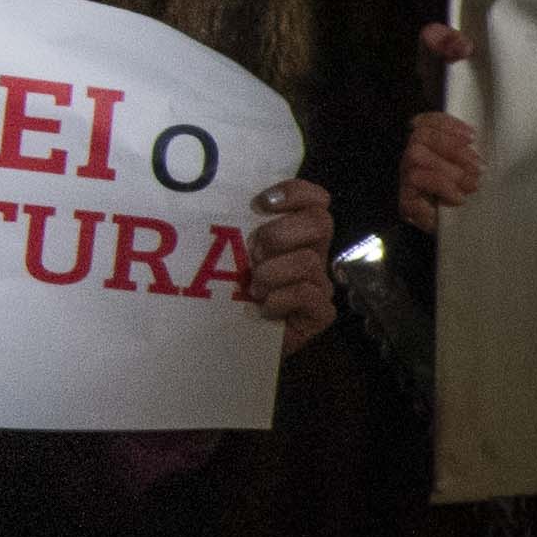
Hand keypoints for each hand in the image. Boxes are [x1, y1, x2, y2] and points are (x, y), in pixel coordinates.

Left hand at [242, 176, 344, 351]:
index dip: (295, 193)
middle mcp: (314, 254)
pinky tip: (263, 310)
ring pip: (309, 260)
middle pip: (320, 222)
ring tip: (253, 288)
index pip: (314, 200)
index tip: (260, 204)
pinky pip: (307, 294)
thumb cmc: (231, 294)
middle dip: (281, 233)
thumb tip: (215, 205)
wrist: (235, 343)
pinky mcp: (322, 313)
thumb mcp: (231, 256)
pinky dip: (280, 299)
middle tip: (254, 253)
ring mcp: (320, 284)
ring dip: (273, 272)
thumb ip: (236, 231)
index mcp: (296, 235)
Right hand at [397, 111, 484, 219]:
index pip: (426, 123)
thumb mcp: (468, 173)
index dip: (447, 125)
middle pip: (420, 138)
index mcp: (425, 147)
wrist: (450, 231)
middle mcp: (410, 158)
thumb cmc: (461, 197)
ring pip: (416, 159)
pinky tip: (457, 198)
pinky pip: (415, 185)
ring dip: (449, 171)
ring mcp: (403, 178)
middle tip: (479, 168)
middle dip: (453, 149)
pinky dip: (441, 188)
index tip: (473, 136)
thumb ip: (469, 156)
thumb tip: (479, 148)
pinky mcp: (403, 199)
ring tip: (472, 185)